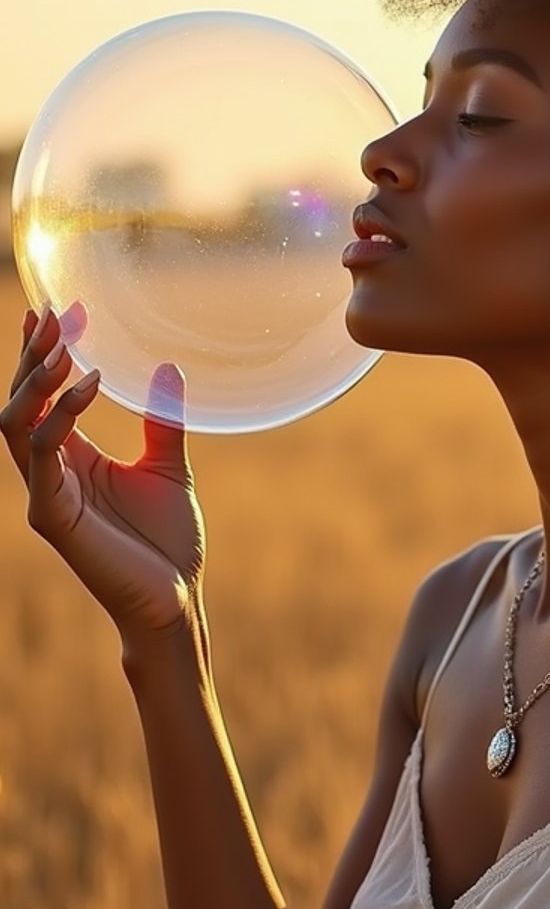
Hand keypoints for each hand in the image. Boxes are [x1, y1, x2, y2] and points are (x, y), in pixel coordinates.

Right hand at [1, 302, 207, 653]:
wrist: (174, 599)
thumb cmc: (168, 542)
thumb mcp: (168, 467)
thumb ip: (162, 420)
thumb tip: (166, 366)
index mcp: (72, 460)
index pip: (41, 397)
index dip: (42, 354)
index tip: (58, 309)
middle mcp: (50, 473)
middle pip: (20, 402)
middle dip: (31, 356)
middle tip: (54, 314)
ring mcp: (45, 494)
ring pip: (15, 423)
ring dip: (35, 380)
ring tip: (64, 344)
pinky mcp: (52, 517)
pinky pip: (42, 455)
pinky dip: (60, 415)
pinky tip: (89, 383)